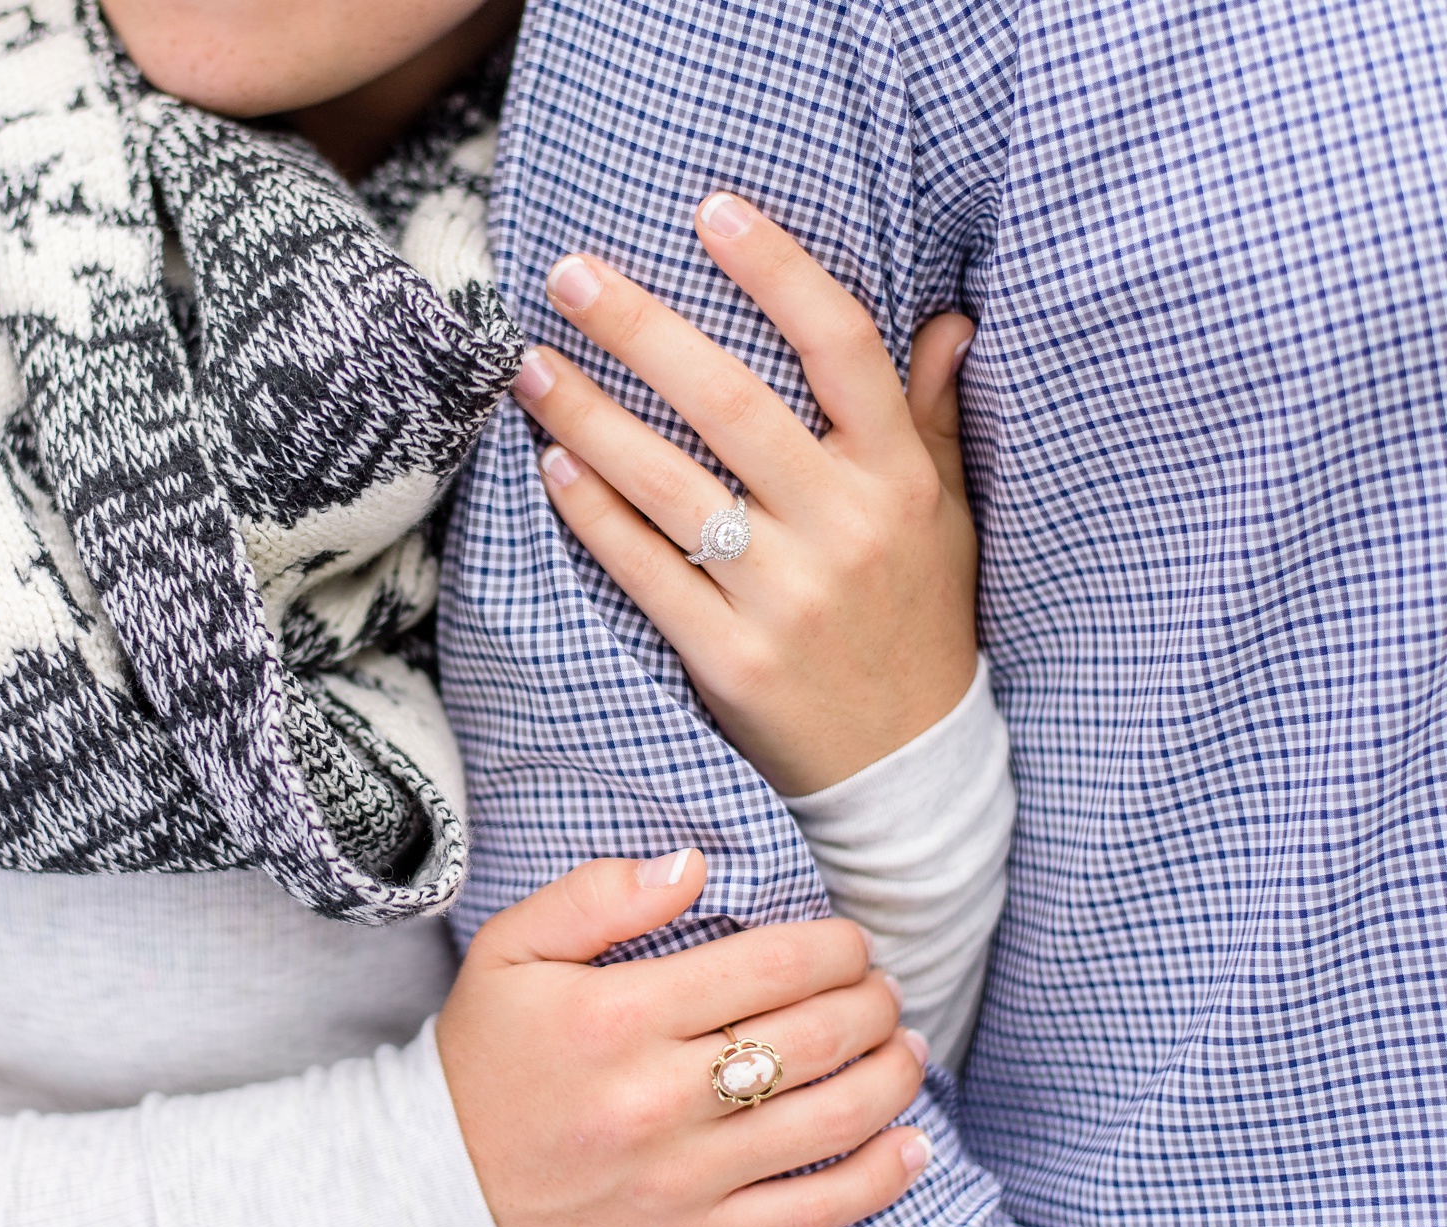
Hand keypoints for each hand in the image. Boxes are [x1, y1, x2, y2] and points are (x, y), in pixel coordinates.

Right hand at [436, 850, 931, 1226]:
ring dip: (892, 1074)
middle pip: (816, 1037)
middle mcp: (657, 1097)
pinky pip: (812, 1213)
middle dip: (873, 999)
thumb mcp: (512, 947)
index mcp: (618, 1015)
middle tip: (881, 985)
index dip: (836, 946)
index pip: (773, 966)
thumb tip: (694, 864)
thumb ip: (597, 894)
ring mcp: (680, 1174)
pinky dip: (879, 1178)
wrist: (441, 1175)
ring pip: (831, 1120)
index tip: (848, 940)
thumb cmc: (486, 1048)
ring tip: (905, 1045)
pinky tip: (912, 1143)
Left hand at [511, 191, 979, 795]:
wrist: (906, 764)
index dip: (778, 271)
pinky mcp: (730, 660)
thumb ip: (932, 416)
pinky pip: (646, 571)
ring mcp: (785, 598)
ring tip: (530, 366)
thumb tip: (948, 319)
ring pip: (670, 486)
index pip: (842, 348)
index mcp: (899, 479)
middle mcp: (845, 529)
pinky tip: (552, 464)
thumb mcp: (945, 514)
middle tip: (567, 274)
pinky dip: (594, 515)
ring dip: (590, 418)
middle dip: (642, 331)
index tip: (710, 211)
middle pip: (731, 405)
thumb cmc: (918, 617)